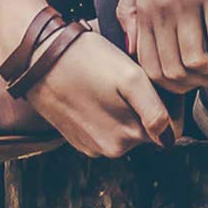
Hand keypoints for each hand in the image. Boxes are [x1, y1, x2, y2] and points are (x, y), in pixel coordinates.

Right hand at [24, 29, 174, 157]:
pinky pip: (105, 127)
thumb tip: (169, 139)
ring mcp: (91, 146)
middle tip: (134, 74)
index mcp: (127, 138)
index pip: (170, 128)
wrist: (36, 58)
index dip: (171, 101)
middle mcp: (110, 150)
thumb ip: (156, 112)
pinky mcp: (76, 138)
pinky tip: (97, 89)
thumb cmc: (85, 60)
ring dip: (127, 107)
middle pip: (146, 128)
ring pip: (126, 127)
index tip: (158, 79)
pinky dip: (107, 110)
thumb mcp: (130, 78)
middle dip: (148, 104)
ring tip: (112, 80)